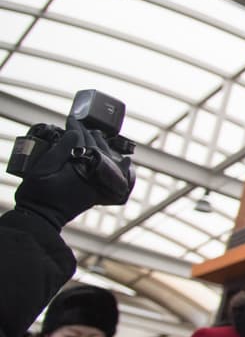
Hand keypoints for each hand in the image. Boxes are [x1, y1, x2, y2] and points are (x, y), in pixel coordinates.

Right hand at [14, 118, 134, 229]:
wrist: (42, 218)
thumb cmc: (38, 193)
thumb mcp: (43, 168)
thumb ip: (60, 150)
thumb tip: (74, 133)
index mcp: (83, 167)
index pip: (82, 141)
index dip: (76, 128)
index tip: (71, 118)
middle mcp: (95, 174)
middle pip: (96, 148)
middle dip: (88, 134)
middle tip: (79, 124)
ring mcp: (99, 184)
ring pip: (106, 158)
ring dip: (101, 144)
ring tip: (93, 134)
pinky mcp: (97, 191)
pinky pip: (110, 172)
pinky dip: (112, 162)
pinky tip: (115, 156)